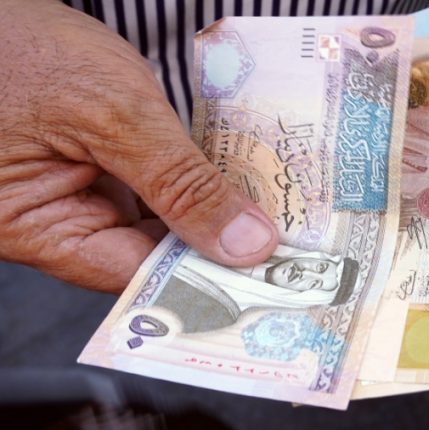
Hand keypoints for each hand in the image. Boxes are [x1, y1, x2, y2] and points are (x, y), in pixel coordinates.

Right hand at [0, 0, 278, 291]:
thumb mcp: (113, 115)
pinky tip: (237, 172)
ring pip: (163, 221)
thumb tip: (245, 245)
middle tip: (288, 233)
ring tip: (274, 203)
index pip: (141, 278)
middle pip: (156, 253)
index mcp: (39, 230)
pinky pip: (157, 188)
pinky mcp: (101, 167)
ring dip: (212, 209)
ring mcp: (81, 193)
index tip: (273, 269)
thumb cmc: (23, 49)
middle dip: (219, 241)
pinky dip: (194, 180)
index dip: (209, 276)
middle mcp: (61, 223)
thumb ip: (182, 184)